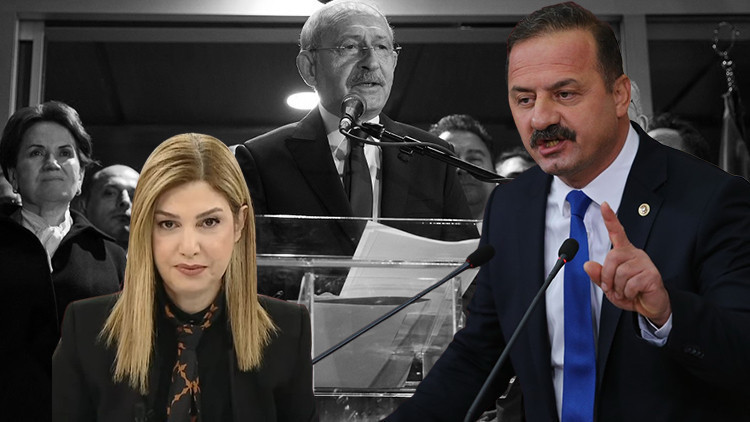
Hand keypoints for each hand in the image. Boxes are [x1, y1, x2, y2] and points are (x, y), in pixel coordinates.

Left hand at [584, 202, 671, 325]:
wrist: (651, 306)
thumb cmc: (631, 292)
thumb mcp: (610, 286)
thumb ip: (598, 275)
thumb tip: (588, 265)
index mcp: (624, 253)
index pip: (617, 232)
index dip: (610, 218)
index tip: (604, 205)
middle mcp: (635, 254)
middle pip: (612, 257)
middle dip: (607, 277)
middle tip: (612, 288)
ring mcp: (645, 263)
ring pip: (620, 273)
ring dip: (618, 288)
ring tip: (626, 291)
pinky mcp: (652, 274)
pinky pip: (630, 284)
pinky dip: (628, 293)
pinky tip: (634, 293)